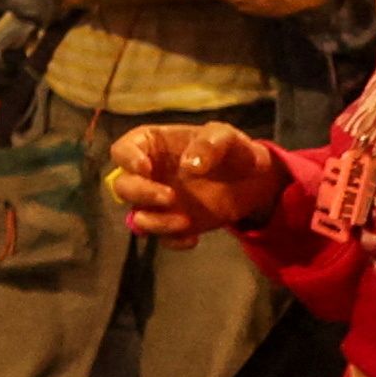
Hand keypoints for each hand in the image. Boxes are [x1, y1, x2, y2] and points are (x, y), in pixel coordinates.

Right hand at [109, 121, 289, 240]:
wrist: (253, 180)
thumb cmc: (232, 149)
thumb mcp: (226, 136)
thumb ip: (209, 144)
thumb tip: (190, 165)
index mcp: (152, 145)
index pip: (123, 150)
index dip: (127, 159)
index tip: (145, 168)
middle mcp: (147, 175)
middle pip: (122, 186)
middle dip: (141, 193)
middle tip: (169, 197)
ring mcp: (157, 202)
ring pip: (136, 216)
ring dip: (155, 222)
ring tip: (184, 221)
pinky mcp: (171, 223)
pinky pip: (161, 237)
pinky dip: (173, 240)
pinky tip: (192, 238)